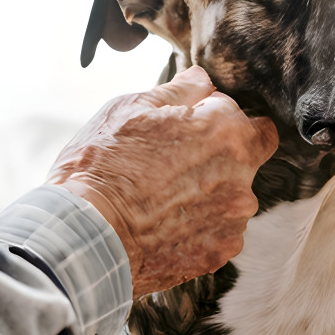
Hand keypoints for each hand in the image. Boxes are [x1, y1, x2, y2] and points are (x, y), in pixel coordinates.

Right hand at [50, 66, 277, 297]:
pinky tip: (163, 225)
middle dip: (217, 159)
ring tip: (160, 199)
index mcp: (226, 132)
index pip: (250, 120)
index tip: (191, 131)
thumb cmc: (102, 165)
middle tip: (170, 165)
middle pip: (244, 161)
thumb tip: (201, 80)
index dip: (220, 122)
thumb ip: (179, 90)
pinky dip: (197, 229)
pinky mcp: (218, 254)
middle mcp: (241, 177)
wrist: (84, 234)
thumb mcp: (132, 109)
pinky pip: (217, 234)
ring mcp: (232, 220)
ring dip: (208, 196)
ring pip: (231, 200)